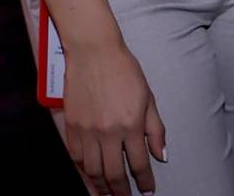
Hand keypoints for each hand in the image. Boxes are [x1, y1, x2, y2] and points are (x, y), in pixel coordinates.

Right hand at [62, 40, 166, 195]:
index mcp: (131, 124)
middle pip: (114, 174)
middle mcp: (108, 132)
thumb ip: (155, 128)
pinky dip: (85, 171)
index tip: (148, 190)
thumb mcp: (148, 97)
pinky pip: (77, 158)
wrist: (94, 52)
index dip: (145, 181)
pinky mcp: (72, 127)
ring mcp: (87, 131)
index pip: (139, 163)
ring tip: (109, 193)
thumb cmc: (124, 71)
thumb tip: (161, 155)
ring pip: (93, 171)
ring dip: (102, 187)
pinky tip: (92, 176)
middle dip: (122, 191)